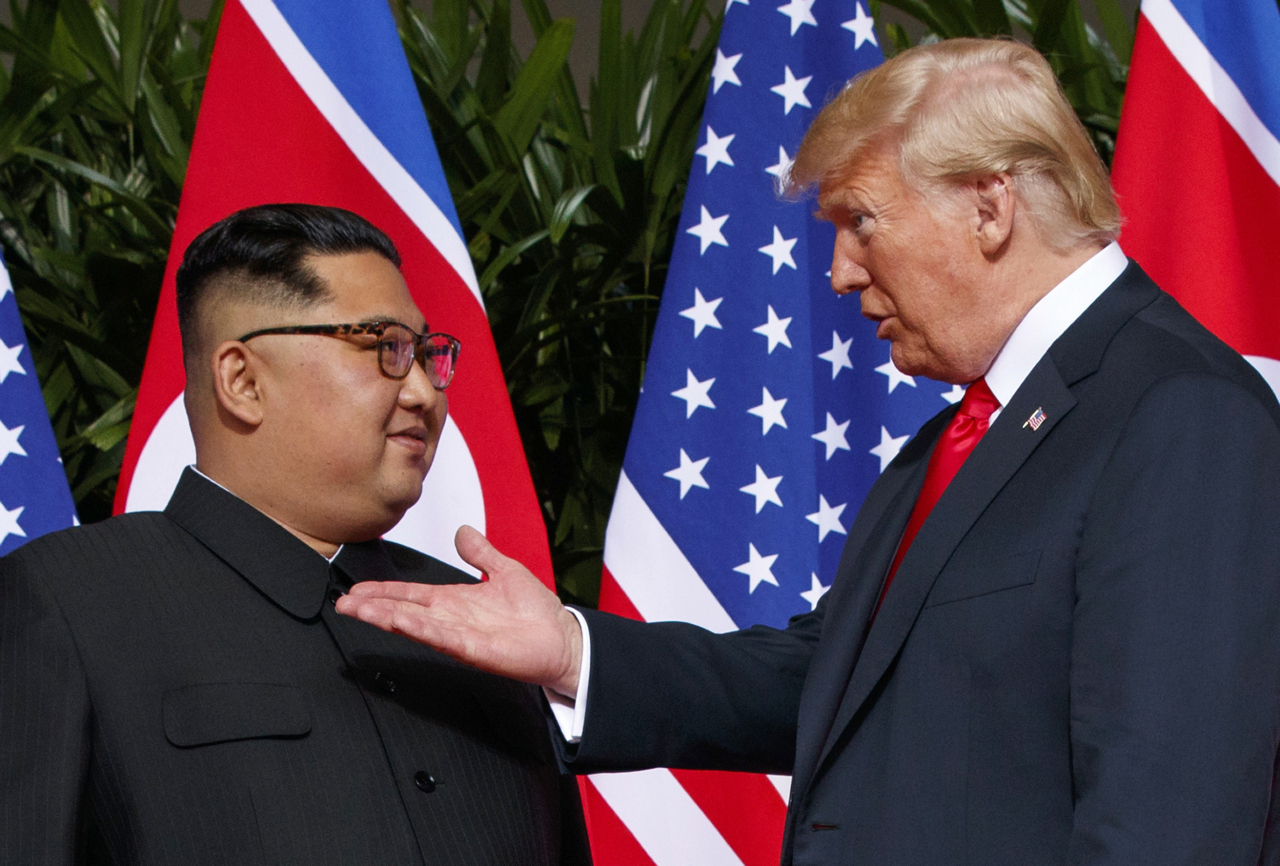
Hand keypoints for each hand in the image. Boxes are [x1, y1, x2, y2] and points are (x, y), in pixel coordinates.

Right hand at [335, 525, 583, 695]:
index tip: (356, 588)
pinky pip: (440, 637)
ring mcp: (459, 635)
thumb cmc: (537, 612)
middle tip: (342, 601)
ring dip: (384, 616)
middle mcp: (451, 619)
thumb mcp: (504, 570)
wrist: (563, 640)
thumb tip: (462, 531)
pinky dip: (418, 629)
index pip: (410, 593)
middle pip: (402, 609)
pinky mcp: (473, 650)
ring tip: (357, 609)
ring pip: (414, 623)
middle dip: (371, 605)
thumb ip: (480, 553)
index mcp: (454, 601)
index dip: (383, 590)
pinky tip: (397, 621)